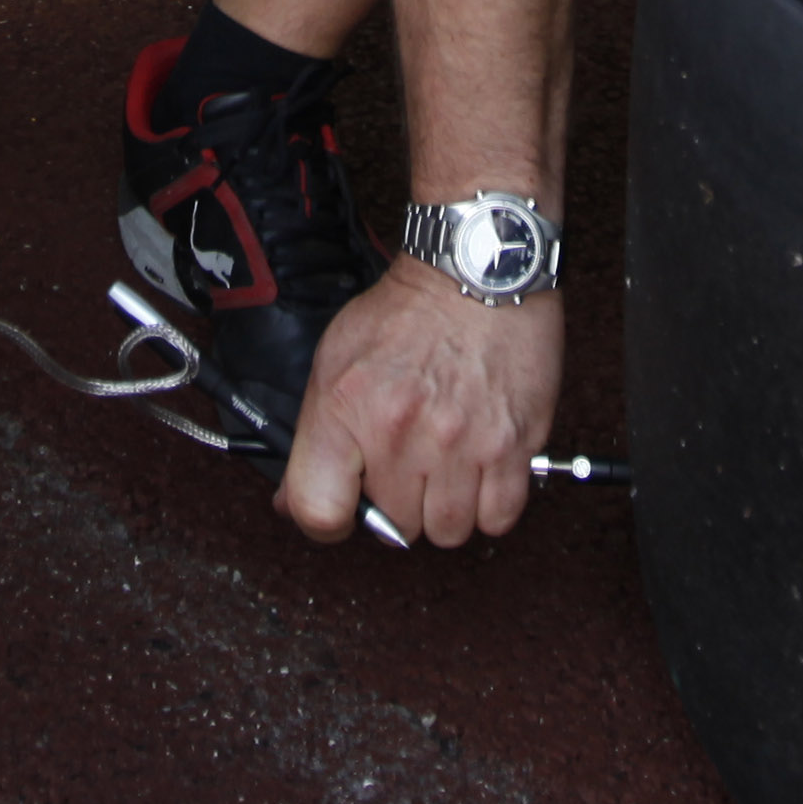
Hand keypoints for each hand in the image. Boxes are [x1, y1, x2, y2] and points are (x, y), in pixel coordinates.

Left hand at [277, 261, 564, 545]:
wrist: (474, 272)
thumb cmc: (406, 313)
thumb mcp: (334, 361)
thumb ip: (314, 436)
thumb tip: (288, 502)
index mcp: (348, 410)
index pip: (319, 510)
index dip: (329, 521)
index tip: (345, 510)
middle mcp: (403, 432)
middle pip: (395, 527)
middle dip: (398, 502)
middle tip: (406, 465)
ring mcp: (462, 443)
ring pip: (448, 531)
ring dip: (445, 508)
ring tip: (445, 467)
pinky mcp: (513, 444)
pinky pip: (499, 518)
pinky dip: (490, 505)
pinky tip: (479, 469)